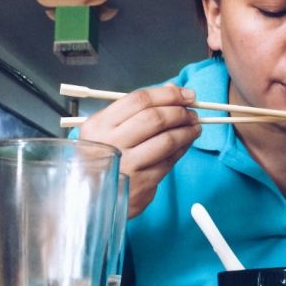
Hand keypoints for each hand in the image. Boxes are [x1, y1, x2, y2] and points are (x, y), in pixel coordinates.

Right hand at [79, 84, 200, 217]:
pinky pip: (169, 161)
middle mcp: (111, 143)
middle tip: (192, 113)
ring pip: (166, 140)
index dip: (169, 94)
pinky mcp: (141, 184)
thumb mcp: (109, 129)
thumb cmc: (103, 158)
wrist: (91, 198)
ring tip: (194, 128)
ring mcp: (127, 165)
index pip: (139, 100)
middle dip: (180, 112)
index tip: (187, 95)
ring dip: (187, 131)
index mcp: (100, 125)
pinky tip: (185, 144)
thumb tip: (172, 88)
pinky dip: (182, 149)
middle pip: (155, 118)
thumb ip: (138, 108)